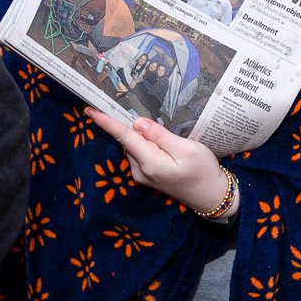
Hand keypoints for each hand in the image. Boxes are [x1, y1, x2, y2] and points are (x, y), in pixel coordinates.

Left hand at [86, 107, 234, 215]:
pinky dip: (142, 142)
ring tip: (152, 123)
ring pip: (134, 146)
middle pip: (128, 140)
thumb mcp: (186, 149)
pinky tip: (156, 138)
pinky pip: (140, 153)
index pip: (124, 137)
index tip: (89, 110)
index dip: (107, 122)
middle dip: (125, 124)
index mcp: (149, 162)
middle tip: (126, 104)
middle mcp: (140, 170)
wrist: (211, 196)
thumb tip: (137, 122)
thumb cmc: (203, 171)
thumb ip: (160, 136)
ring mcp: (142, 174)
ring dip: (137, 134)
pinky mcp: (148, 175)